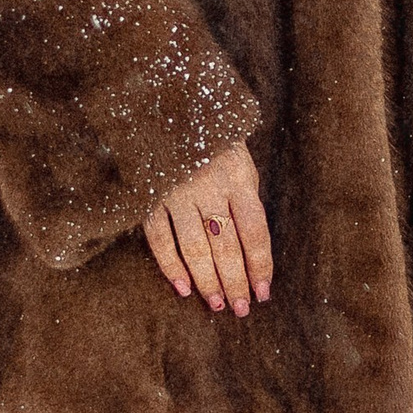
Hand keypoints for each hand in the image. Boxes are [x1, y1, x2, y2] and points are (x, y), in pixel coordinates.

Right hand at [142, 141, 271, 313]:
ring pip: (195, 247)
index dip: (259, 266)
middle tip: (240, 309)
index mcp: (238, 177)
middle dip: (235, 281)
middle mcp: (209, 187)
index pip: (254, 232)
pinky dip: (171, 265)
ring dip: (207, 280)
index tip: (263, 293)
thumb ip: (244, 199)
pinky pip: (160, 239)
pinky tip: (183, 287)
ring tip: (217, 304)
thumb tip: (250, 247)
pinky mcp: (149, 196)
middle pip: (226, 245)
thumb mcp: (239, 162)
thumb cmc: (212, 140)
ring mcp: (177, 192)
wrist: (167, 104)